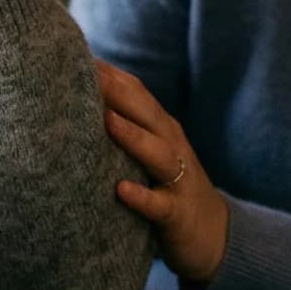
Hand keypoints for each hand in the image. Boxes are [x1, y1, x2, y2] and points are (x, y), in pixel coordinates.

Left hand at [99, 62, 228, 288]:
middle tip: (84, 72)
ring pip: (156, 153)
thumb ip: (123, 126)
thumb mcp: (149, 151)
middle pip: (146, 112)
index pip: (135, 92)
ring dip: (132, 136)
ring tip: (106, 121)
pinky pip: (159, 204)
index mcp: (160, 128)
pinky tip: (121, 189)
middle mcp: (171, 146)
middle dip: (116, 91)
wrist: (214, 236)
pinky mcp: (178, 214)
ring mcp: (178, 179)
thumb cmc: (167, 187)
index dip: (108, 72)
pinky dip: (141, 196)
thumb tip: (79, 100)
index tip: (75, 53)